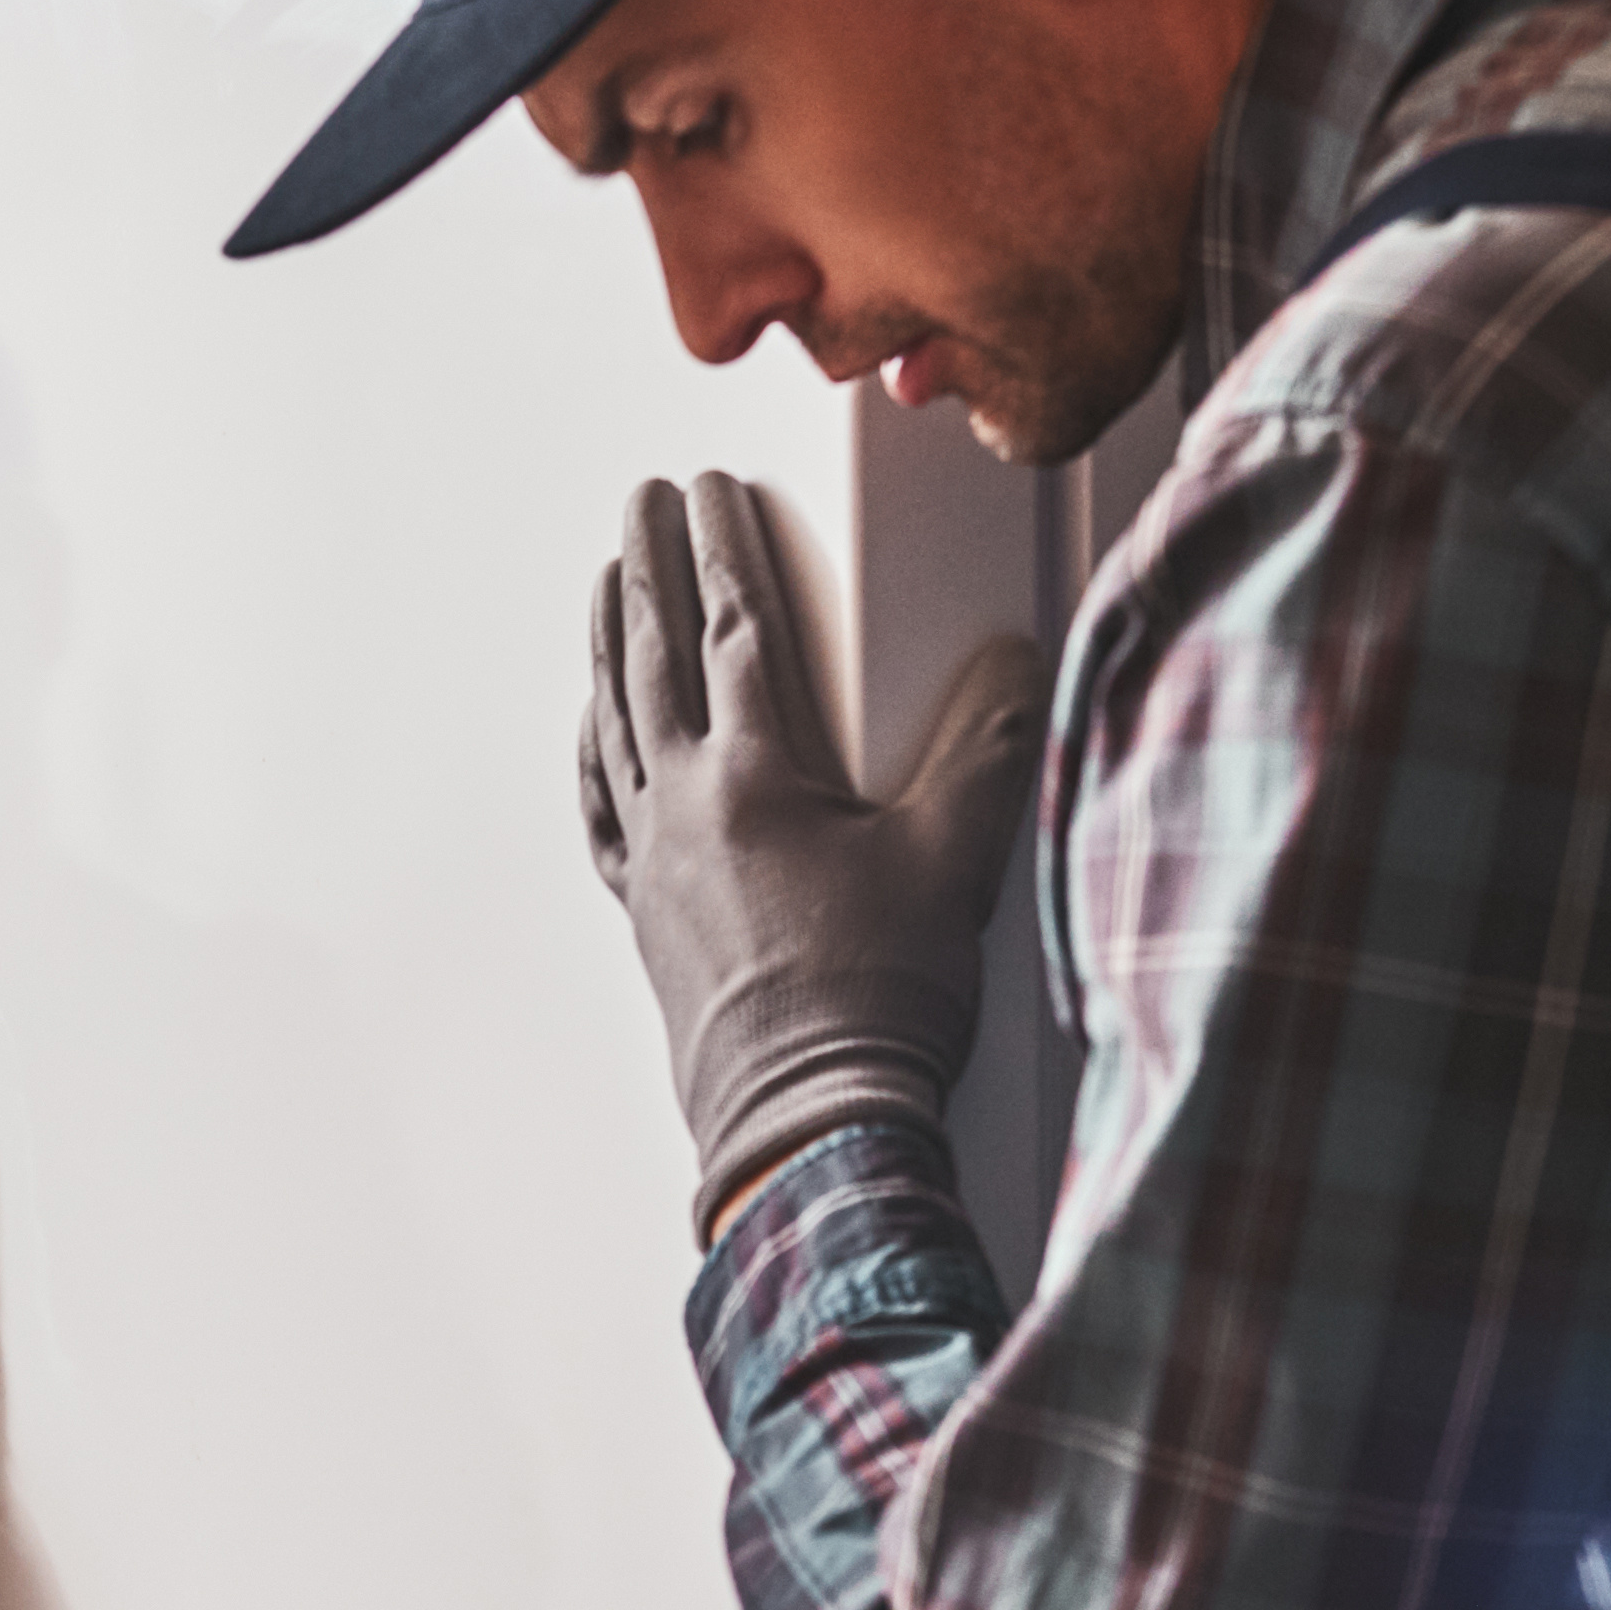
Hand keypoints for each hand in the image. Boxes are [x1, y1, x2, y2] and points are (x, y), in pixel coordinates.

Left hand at [579, 472, 1041, 1238]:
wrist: (809, 1123)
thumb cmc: (876, 1003)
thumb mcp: (957, 860)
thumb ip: (989, 749)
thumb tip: (1016, 666)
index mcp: (755, 774)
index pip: (732, 625)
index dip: (725, 544)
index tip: (710, 485)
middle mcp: (684, 807)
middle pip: (651, 657)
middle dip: (645, 566)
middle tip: (640, 504)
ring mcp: (651, 863)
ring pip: (614, 723)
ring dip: (608, 645)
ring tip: (605, 587)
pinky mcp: (645, 916)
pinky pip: (600, 809)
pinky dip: (594, 752)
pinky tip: (596, 736)